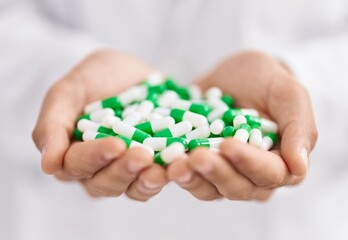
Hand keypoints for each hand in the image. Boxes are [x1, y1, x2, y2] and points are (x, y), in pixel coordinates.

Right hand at [32, 49, 166, 200]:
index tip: (116, 145)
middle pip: (105, 183)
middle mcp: (98, 169)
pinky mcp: (152, 165)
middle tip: (142, 155)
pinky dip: (169, 174)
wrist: (130, 72)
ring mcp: (127, 169)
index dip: (96, 157)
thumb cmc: (94, 78)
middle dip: (124, 170)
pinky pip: (159, 178)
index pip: (77, 164)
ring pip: (133, 188)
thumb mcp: (68, 91)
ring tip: (162, 170)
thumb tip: (49, 166)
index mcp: (72, 154)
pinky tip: (180, 164)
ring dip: (146, 181)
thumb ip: (52, 125)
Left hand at [168, 51, 317, 200]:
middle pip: (237, 187)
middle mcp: (253, 176)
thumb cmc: (267, 81)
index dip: (248, 162)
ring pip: (210, 188)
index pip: (268, 173)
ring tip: (175, 164)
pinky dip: (176, 172)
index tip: (228, 144)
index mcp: (281, 163)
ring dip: (192, 178)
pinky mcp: (199, 166)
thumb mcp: (288, 93)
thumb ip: (299, 128)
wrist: (236, 75)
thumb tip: (298, 167)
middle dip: (216, 172)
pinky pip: (189, 177)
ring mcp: (224, 172)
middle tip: (196, 156)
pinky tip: (164, 162)